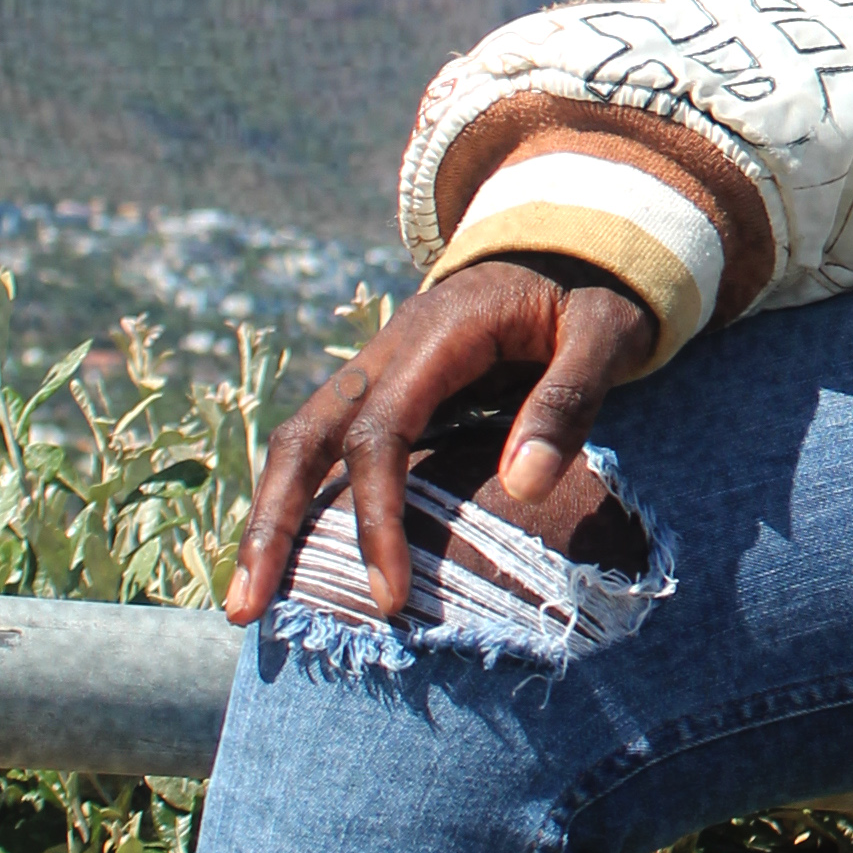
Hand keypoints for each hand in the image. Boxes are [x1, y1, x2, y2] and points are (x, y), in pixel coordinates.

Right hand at [225, 261, 660, 626]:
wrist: (575, 241)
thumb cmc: (597, 292)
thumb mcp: (606, 332)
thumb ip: (571, 398)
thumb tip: (525, 484)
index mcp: (438, 334)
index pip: (381, 434)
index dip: (377, 517)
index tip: (389, 595)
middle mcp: (388, 350)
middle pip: (304, 436)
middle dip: (272, 523)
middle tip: (245, 611)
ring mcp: (378, 367)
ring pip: (300, 440)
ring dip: (270, 517)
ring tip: (246, 603)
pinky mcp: (384, 389)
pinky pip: (325, 444)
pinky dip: (300, 498)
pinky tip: (293, 557)